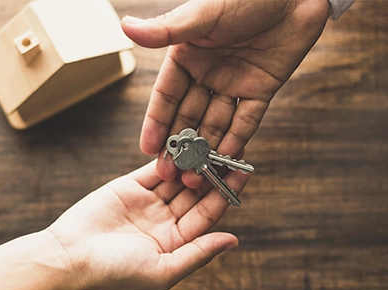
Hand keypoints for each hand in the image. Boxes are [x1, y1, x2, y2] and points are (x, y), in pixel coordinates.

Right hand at [0, 160, 248, 289]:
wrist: (70, 256)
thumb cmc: (115, 271)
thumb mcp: (163, 270)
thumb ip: (198, 253)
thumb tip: (232, 239)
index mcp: (177, 241)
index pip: (207, 214)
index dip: (225, 193)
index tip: (242, 173)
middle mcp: (166, 220)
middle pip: (196, 192)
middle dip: (213, 172)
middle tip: (232, 149)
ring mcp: (149, 201)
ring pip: (178, 177)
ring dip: (194, 161)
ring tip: (213, 140)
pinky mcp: (131, 185)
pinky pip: (155, 168)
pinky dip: (169, 156)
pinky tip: (186, 141)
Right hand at [122, 0, 329, 186]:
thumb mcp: (202, 14)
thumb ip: (166, 30)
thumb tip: (125, 27)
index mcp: (187, 56)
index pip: (166, 96)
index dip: (157, 122)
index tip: (147, 149)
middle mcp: (207, 73)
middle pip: (189, 115)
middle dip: (179, 145)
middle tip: (169, 172)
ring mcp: (234, 83)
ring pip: (216, 122)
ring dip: (206, 149)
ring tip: (195, 175)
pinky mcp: (262, 88)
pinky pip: (247, 118)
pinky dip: (238, 138)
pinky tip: (226, 159)